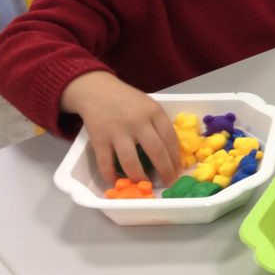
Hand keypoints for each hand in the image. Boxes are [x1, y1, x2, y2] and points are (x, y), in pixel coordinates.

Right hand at [60, 71, 180, 186]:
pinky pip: (105, 163)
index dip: (176, 158)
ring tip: (145, 185)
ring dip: (139, 177)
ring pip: (130, 161)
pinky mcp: (98, 139)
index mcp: (153, 112)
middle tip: (168, 183)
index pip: (170, 138)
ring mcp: (117, 131)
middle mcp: (137, 121)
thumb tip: (171, 153)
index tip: (179, 171)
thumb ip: (158, 124)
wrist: (96, 89)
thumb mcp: (148, 105)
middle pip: (156, 151)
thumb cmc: (127, 100)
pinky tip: (116, 182)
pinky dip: (111, 175)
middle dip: (165, 171)